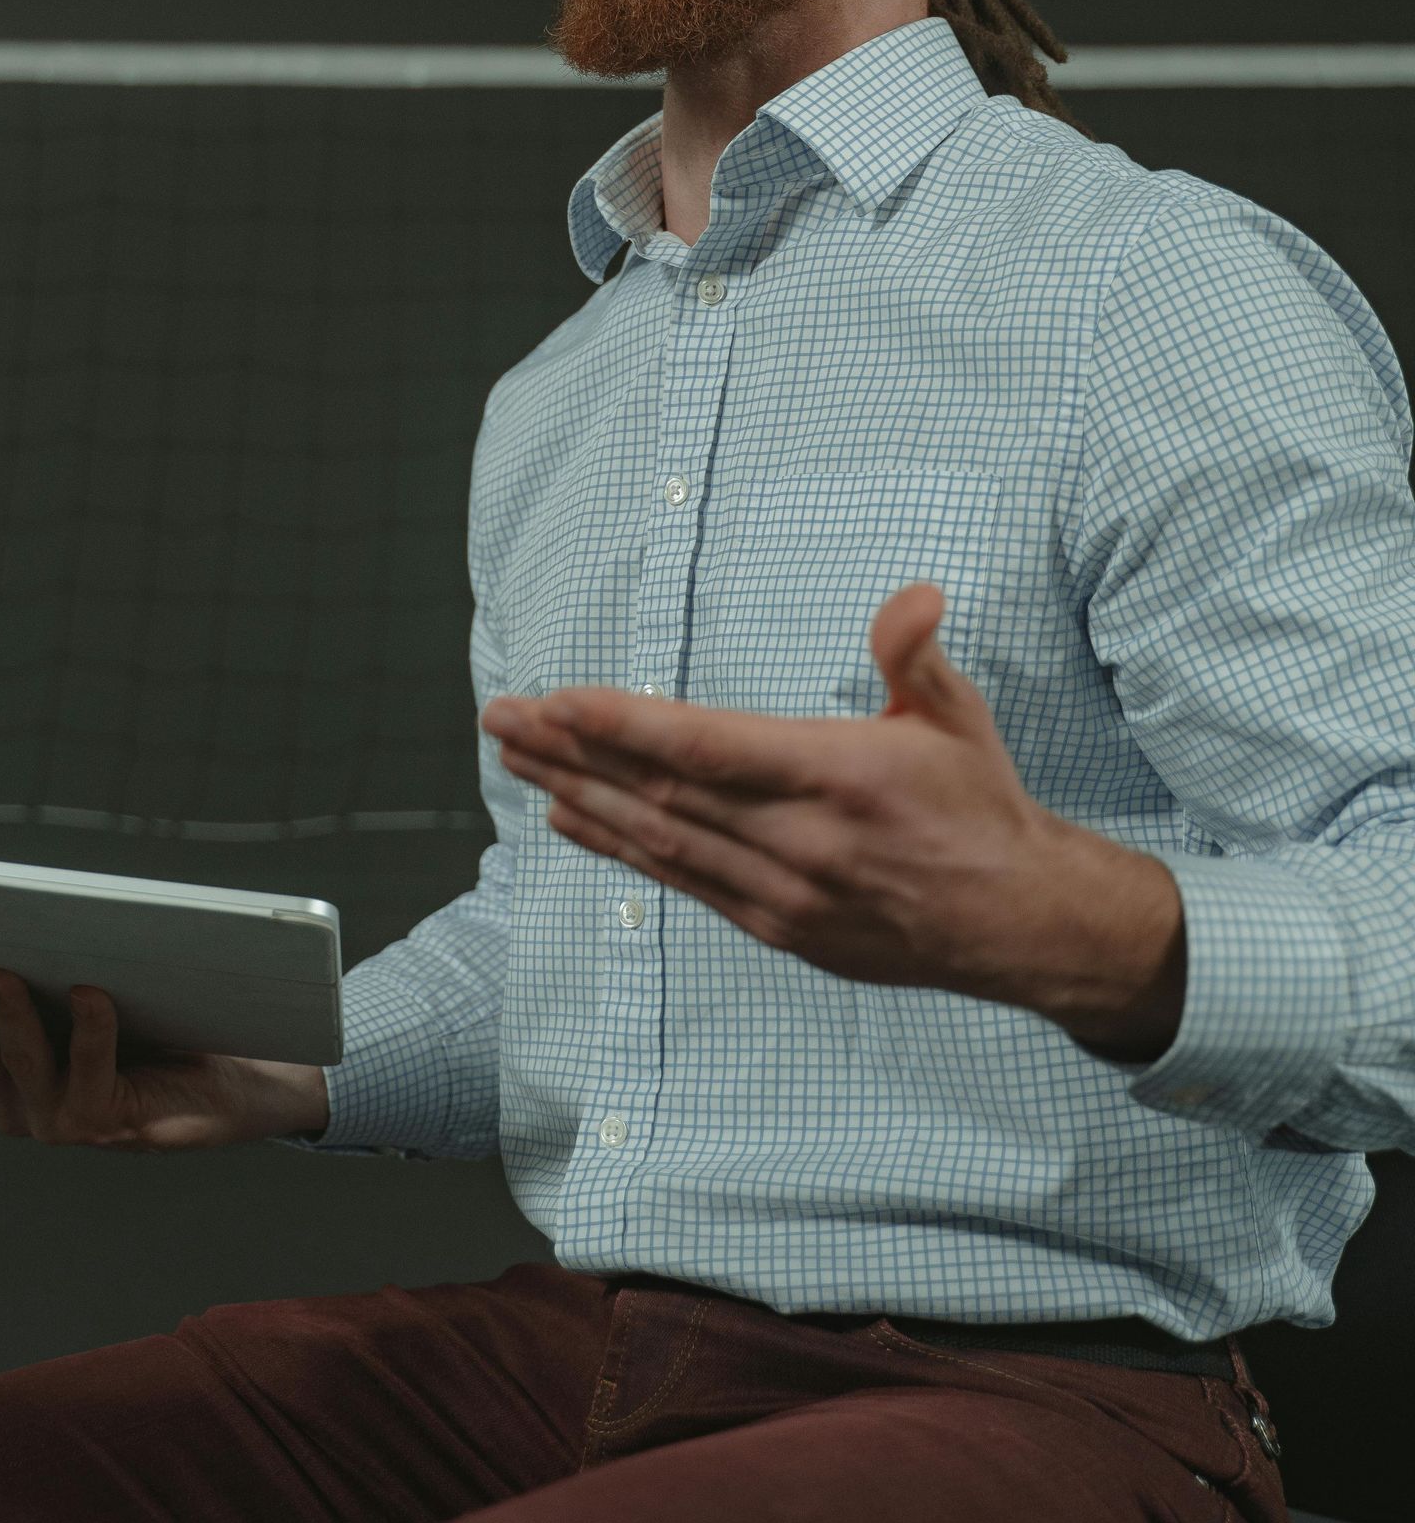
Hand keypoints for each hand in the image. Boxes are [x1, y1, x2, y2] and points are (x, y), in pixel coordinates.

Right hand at [0, 966, 329, 1147]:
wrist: (239, 1083)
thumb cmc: (162, 1026)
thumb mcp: (86, 993)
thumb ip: (42, 975)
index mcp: (4, 1075)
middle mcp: (20, 1107)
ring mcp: (58, 1123)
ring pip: (17, 1060)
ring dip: (5, 1012)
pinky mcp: (107, 1126)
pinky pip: (88, 1071)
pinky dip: (89, 1028)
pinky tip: (92, 991)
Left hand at [481, 584, 1185, 1059]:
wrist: (1019, 923)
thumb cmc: (979, 806)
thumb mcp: (956, 717)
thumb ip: (915, 654)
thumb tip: (915, 595)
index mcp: (840, 776)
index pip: (710, 747)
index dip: (627, 725)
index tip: (561, 700)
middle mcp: (801, 841)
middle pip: (663, 791)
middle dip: (573, 751)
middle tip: (503, 716)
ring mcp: (783, 892)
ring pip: (659, 838)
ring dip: (578, 794)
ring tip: (515, 757)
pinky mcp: (777, 927)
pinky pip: (680, 881)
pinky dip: (619, 847)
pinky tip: (569, 817)